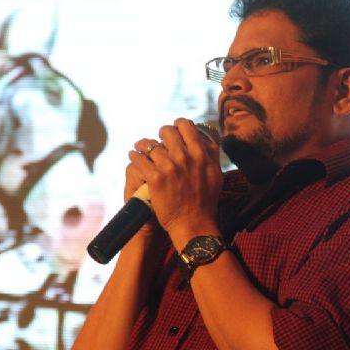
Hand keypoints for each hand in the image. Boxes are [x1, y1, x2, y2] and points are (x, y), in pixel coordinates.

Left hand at [127, 118, 222, 248]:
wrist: (193, 223)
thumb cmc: (206, 201)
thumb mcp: (216, 174)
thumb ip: (211, 153)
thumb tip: (205, 136)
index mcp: (200, 154)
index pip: (186, 126)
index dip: (178, 125)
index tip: (174, 131)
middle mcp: (185, 157)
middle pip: (167, 132)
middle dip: (161, 134)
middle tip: (158, 140)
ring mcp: (169, 167)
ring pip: (150, 145)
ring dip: (143, 145)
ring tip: (140, 148)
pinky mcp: (155, 178)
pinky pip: (139, 159)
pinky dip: (135, 156)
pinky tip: (134, 156)